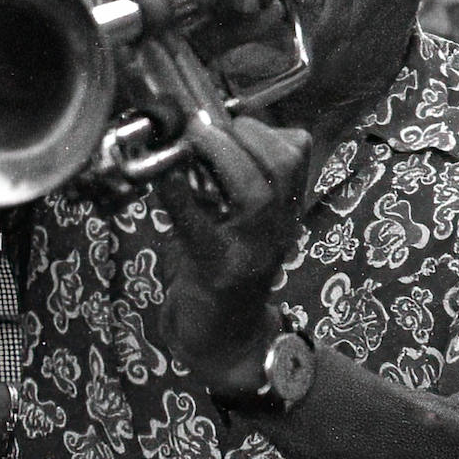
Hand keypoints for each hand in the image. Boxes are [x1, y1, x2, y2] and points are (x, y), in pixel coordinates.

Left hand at [156, 116, 310, 395]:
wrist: (226, 343)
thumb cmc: (225, 274)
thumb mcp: (238, 221)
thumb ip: (230, 182)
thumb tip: (200, 131)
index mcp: (285, 209)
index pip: (297, 154)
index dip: (266, 125)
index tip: (230, 115)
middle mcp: (278, 228)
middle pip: (283, 166)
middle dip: (245, 133)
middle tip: (206, 126)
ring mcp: (252, 252)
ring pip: (255, 194)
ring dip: (222, 156)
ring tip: (193, 141)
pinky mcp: (217, 272)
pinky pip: (199, 227)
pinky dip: (178, 196)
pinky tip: (162, 176)